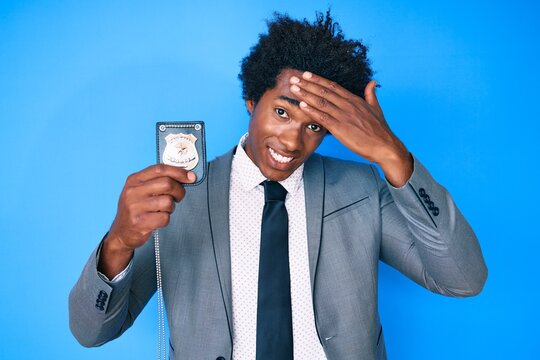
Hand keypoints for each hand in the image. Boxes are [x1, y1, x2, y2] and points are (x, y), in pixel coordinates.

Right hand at [98, 164, 194, 277]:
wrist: (121, 233)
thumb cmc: (136, 209)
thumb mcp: (140, 190)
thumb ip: (158, 181)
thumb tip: (186, 175)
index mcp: (134, 180)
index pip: (159, 169)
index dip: (178, 172)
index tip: (191, 176)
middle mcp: (132, 191)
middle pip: (167, 184)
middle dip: (179, 191)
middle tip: (178, 197)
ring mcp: (135, 207)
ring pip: (168, 202)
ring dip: (171, 207)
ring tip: (162, 210)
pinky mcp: (139, 222)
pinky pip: (165, 217)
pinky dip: (166, 219)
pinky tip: (157, 220)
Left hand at [289, 71, 412, 186]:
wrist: (385, 146)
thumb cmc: (380, 130)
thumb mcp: (376, 108)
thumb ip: (371, 94)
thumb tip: (372, 82)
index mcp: (355, 100)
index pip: (333, 86)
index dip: (318, 80)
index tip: (307, 75)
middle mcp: (348, 105)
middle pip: (324, 91)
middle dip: (307, 84)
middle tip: (294, 78)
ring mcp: (344, 116)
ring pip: (321, 102)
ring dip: (305, 94)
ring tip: (293, 88)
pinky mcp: (341, 128)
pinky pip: (323, 117)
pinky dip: (312, 110)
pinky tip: (302, 105)